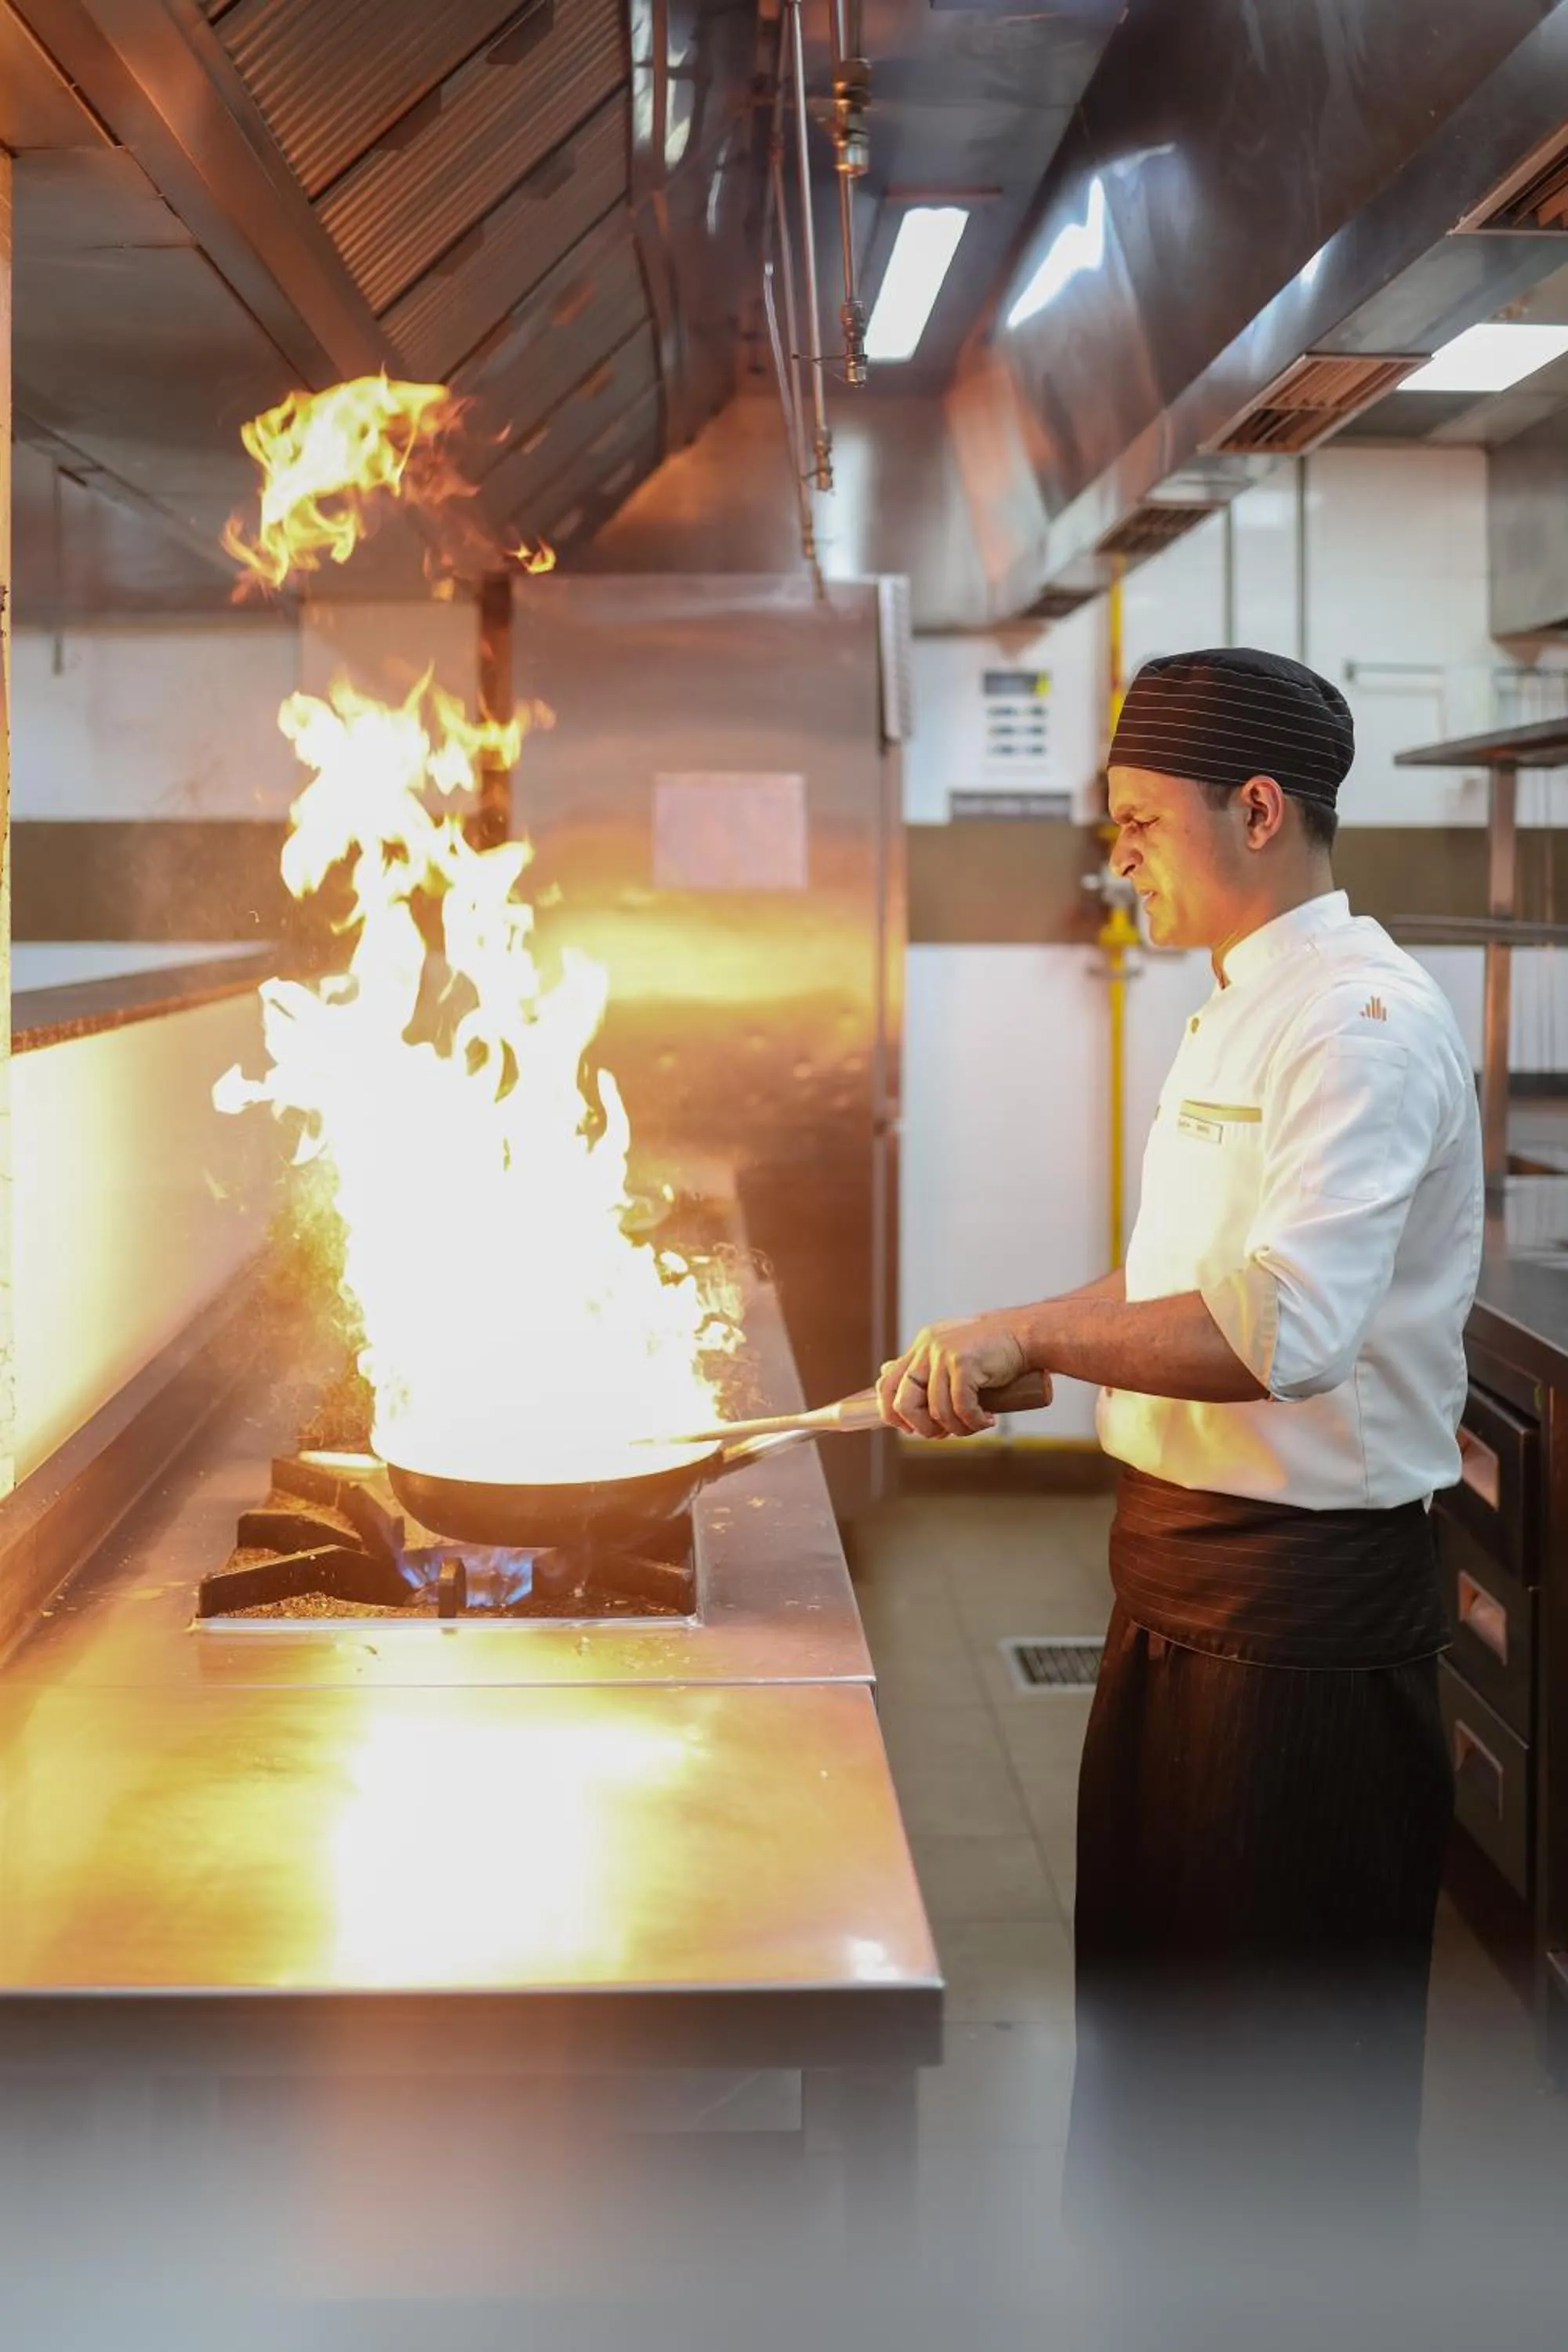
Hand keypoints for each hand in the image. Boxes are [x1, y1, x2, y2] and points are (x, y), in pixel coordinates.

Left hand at [877, 1315, 1028, 1438]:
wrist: (1026, 1335)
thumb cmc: (994, 1352)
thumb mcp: (955, 1358)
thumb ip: (930, 1370)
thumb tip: (897, 1395)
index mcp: (921, 1348)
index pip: (886, 1385)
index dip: (893, 1414)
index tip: (913, 1428)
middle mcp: (927, 1348)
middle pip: (904, 1402)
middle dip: (923, 1428)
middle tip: (945, 1433)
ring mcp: (944, 1354)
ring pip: (937, 1411)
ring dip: (958, 1429)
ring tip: (975, 1426)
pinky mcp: (963, 1362)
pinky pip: (961, 1407)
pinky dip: (974, 1421)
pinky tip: (988, 1420)